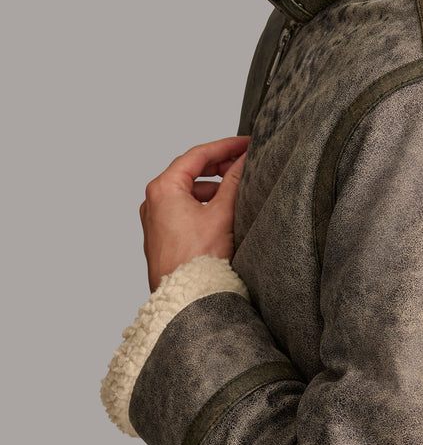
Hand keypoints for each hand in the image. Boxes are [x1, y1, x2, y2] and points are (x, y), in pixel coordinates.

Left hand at [140, 136, 249, 291]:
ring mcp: (155, 218)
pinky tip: (223, 209)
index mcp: (163, 189)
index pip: (198, 155)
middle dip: (219, 165)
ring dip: (213, 185)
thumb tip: (244, 160)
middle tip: (245, 161)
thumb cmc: (198, 261)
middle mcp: (153, 201)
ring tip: (237, 187)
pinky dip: (204, 201)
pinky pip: (183, 207)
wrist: (184, 300)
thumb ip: (234, 181)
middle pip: (190, 170)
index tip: (246, 143)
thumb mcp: (222, 213)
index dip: (225, 146)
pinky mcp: (162, 234)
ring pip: (188, 190)